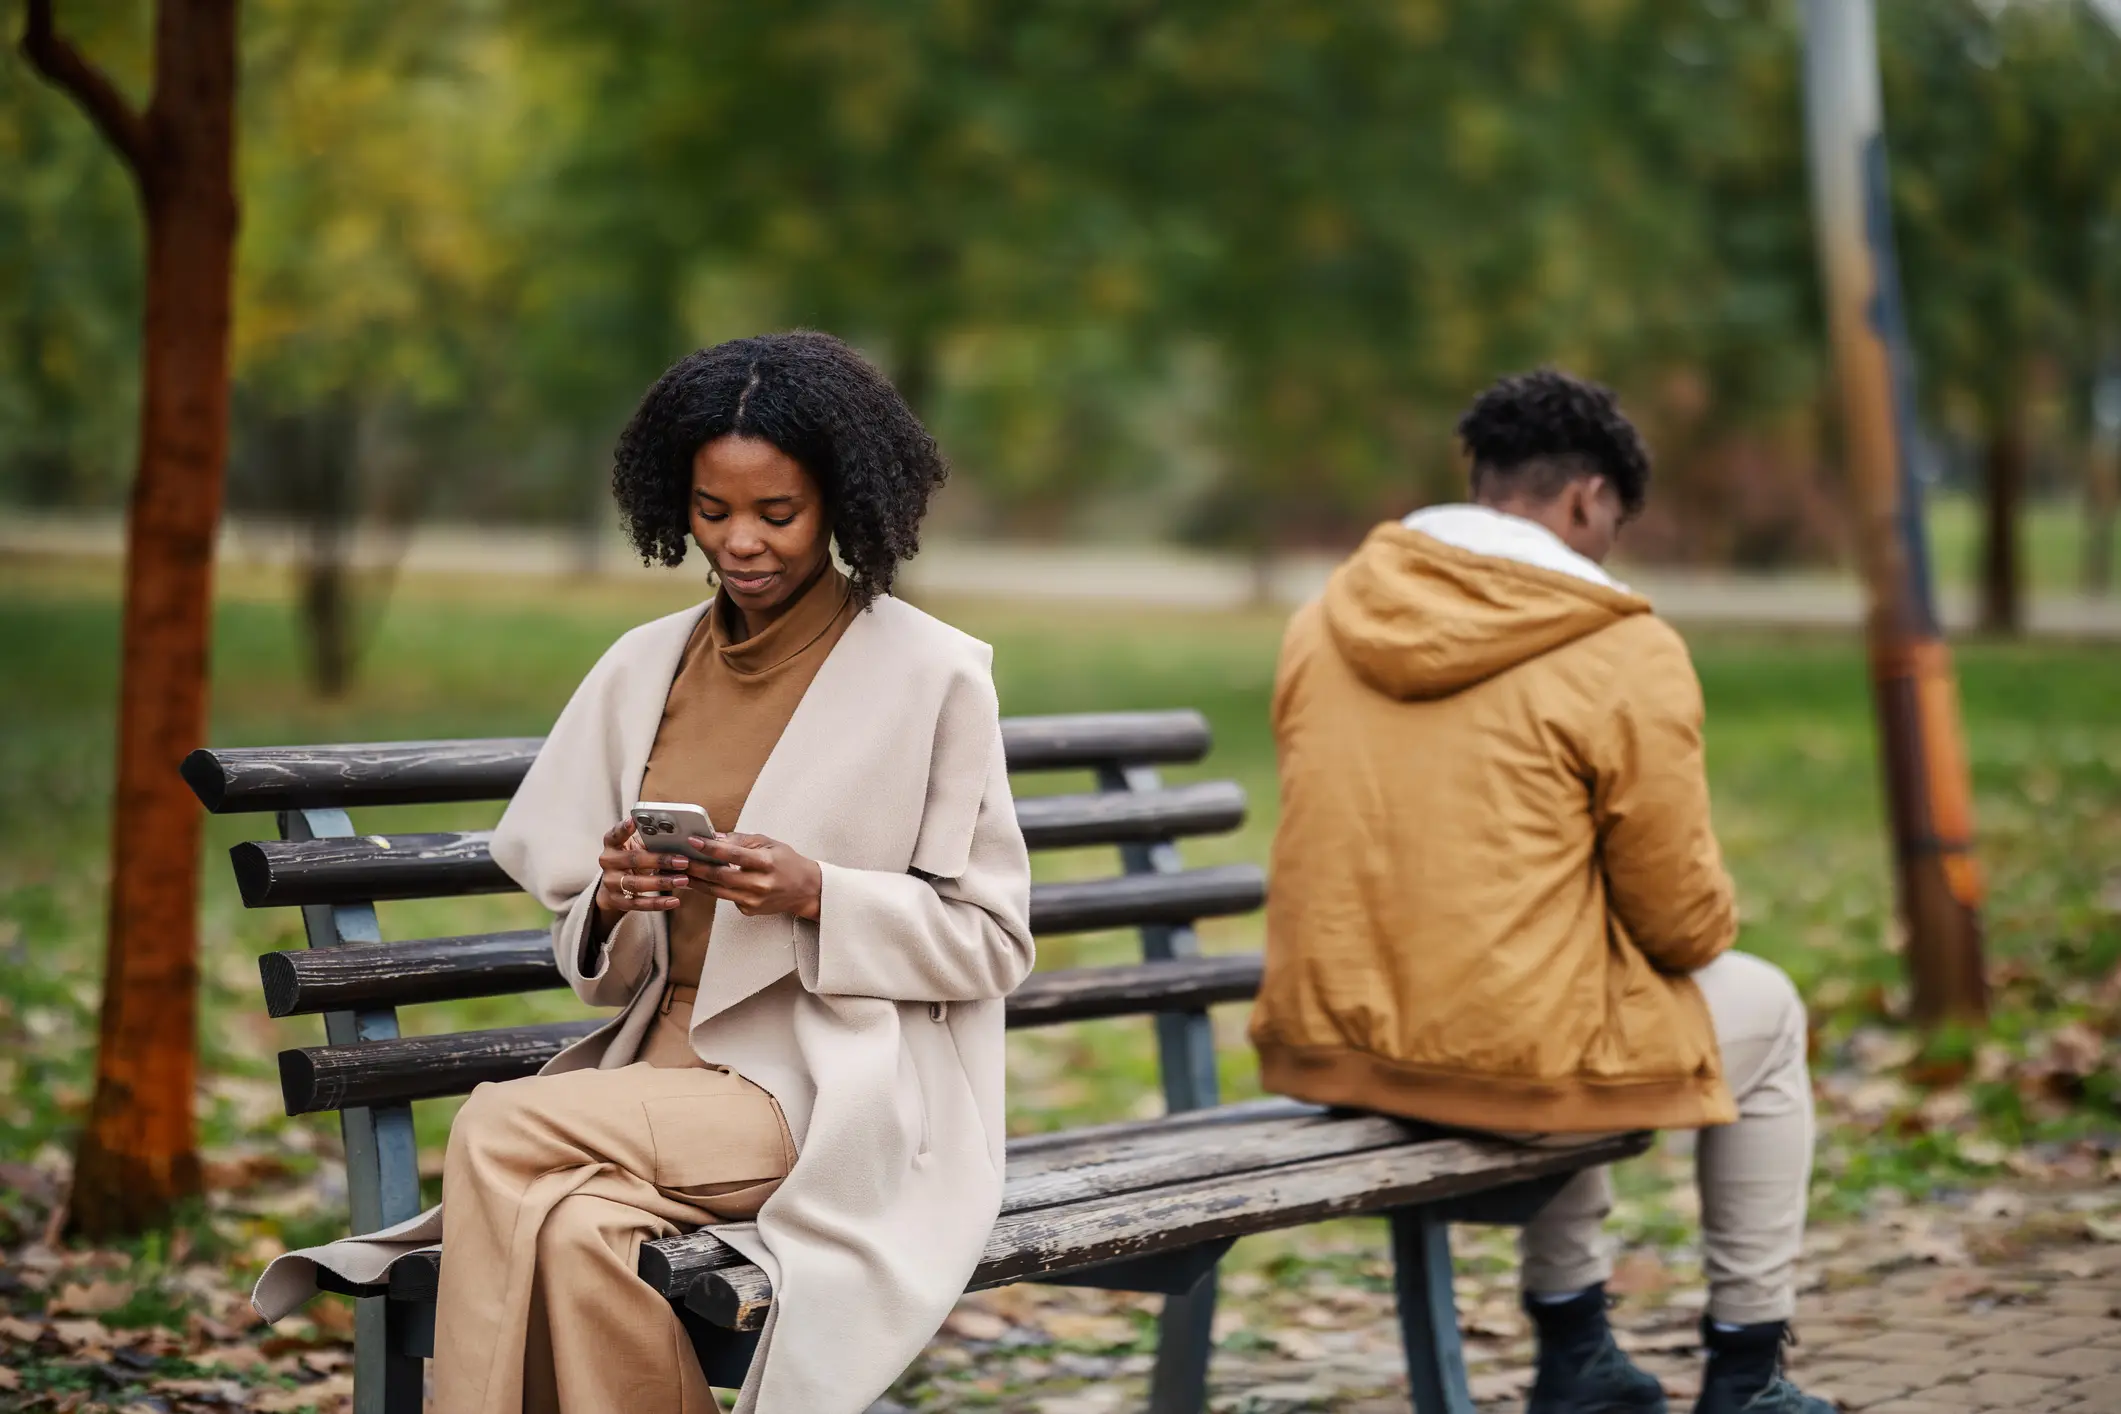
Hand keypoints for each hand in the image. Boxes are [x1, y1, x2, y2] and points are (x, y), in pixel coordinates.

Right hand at [591, 819, 693, 931]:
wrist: (614, 888)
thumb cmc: (632, 861)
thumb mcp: (636, 848)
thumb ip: (649, 841)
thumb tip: (679, 837)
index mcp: (612, 845)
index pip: (614, 834)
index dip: (623, 828)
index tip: (633, 821)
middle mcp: (608, 862)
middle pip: (633, 860)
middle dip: (660, 860)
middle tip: (683, 861)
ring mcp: (610, 883)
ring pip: (636, 884)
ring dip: (661, 882)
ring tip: (683, 880)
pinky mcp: (616, 901)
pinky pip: (638, 904)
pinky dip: (657, 903)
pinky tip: (674, 901)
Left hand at [679, 834, 823, 920]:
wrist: (806, 890)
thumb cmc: (787, 863)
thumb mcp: (769, 843)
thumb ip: (741, 841)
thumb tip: (715, 838)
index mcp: (766, 863)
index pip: (734, 855)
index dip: (711, 848)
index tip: (693, 840)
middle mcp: (760, 884)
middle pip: (720, 877)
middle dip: (696, 867)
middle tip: (678, 858)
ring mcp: (754, 900)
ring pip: (717, 891)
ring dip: (696, 881)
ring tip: (681, 871)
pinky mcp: (749, 910)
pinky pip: (726, 898)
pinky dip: (712, 889)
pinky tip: (700, 881)